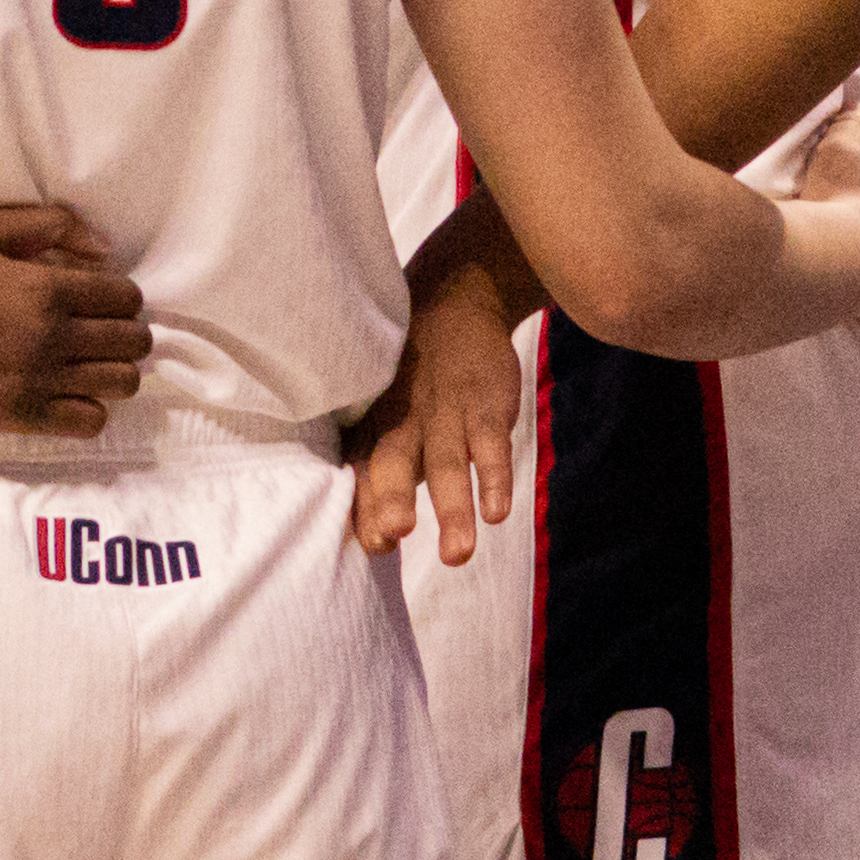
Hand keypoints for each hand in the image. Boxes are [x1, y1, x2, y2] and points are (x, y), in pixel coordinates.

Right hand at [0, 206, 151, 435]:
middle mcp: (51, 337)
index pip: (126, 298)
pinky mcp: (19, 417)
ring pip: (121, 383)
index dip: (120, 297)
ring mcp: (38, 381)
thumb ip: (43, 224)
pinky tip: (66, 396)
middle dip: (124, 333)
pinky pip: (89, 422)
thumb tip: (101, 246)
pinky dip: (88, 410)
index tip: (98, 300)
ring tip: (87, 366)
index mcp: (45, 288)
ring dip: (113, 372)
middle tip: (96, 333)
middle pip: (133, 341)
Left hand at [351, 254, 522, 563]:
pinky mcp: (486, 404)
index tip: (371, 544)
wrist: (453, 305)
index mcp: (373, 429)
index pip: (362, 472)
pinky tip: (497, 513)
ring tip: (457, 554)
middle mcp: (404, 423)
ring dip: (452, 509)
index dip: (364, 507)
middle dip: (392, 499)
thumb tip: (366, 537)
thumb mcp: (381, 416)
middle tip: (392, 536)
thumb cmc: (408, 382)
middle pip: (394, 463)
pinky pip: (492, 443)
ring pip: (447, 463)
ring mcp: (448, 413)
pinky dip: (495, 478)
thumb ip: (373, 469)